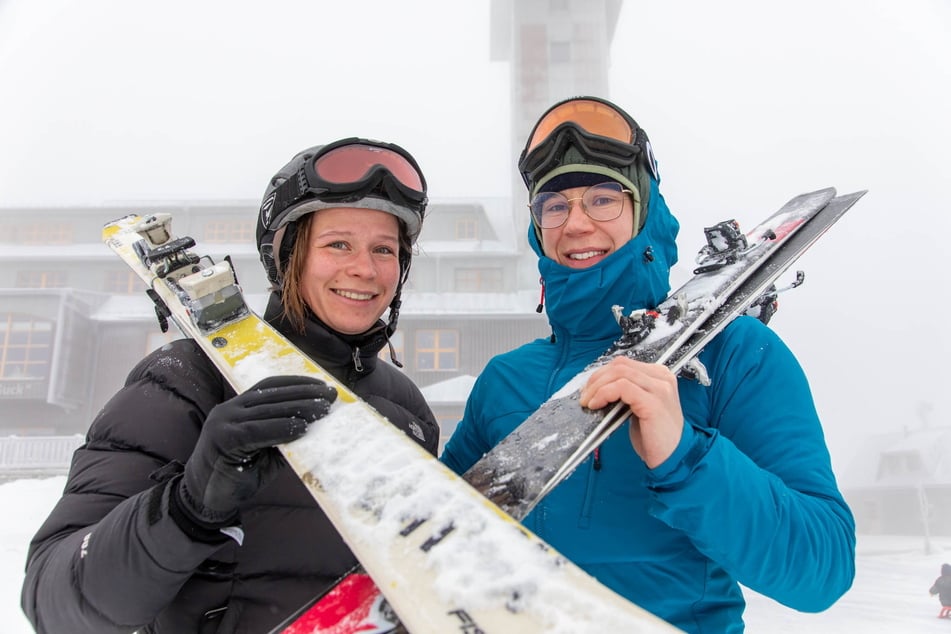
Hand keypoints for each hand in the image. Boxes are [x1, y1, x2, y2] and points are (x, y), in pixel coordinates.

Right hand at [175, 375, 336, 529]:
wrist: (205, 498)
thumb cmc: (238, 474)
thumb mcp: (265, 451)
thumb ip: (283, 436)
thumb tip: (317, 426)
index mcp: (238, 407)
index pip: (270, 386)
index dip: (297, 383)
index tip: (322, 385)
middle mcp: (229, 410)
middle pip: (272, 395)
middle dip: (305, 394)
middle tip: (331, 396)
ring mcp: (224, 422)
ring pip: (268, 410)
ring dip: (299, 409)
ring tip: (323, 411)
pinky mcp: (223, 439)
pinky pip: (258, 430)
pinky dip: (281, 428)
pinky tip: (301, 428)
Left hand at [579, 357, 682, 468]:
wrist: (673, 457)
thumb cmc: (655, 436)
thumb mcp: (639, 407)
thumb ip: (627, 392)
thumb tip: (599, 387)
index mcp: (660, 376)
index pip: (624, 363)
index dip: (602, 374)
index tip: (588, 389)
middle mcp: (662, 377)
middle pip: (620, 365)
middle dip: (596, 379)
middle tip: (584, 396)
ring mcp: (660, 388)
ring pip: (619, 373)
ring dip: (597, 387)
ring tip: (588, 402)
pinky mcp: (653, 402)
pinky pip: (622, 387)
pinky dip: (604, 393)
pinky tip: (596, 405)